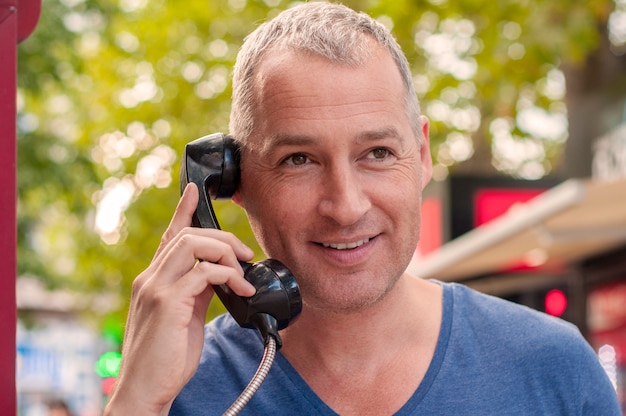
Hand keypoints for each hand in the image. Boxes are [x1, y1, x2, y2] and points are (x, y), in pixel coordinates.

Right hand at [104, 183, 255, 414]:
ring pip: (192, 245)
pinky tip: (241, 291)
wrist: (145, 390)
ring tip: (243, 273)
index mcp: (153, 280)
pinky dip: (228, 276)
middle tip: (246, 255)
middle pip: (187, 235)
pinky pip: (203, 273)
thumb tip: (219, 276)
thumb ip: (195, 292)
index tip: (193, 191)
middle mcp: (150, 278)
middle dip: (223, 237)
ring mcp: (156, 289)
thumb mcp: (183, 317)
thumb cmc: (165, 357)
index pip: (169, 237)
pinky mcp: (167, 303)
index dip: (183, 211)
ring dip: (225, 252)